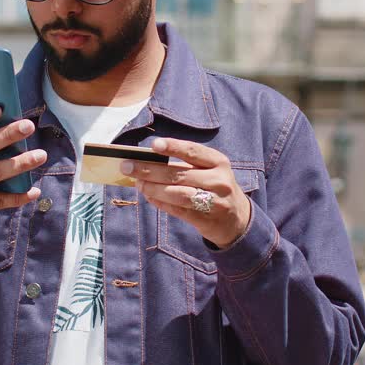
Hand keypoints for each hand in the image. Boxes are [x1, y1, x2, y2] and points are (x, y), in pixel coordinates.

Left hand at [122, 137, 251, 248]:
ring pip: (178, 194)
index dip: (173, 147)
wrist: (237, 219)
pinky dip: (160, 202)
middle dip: (150, 170)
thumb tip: (147, 161)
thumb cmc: (215, 187)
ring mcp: (214, 201)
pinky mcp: (206, 219)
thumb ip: (184, 164)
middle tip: (127, 166)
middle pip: (179, 174)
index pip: (193, 151)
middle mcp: (219, 180)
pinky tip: (148, 196)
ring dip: (153, 188)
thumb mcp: (209, 170)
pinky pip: (178, 210)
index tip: (153, 145)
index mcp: (219, 162)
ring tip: (137, 183)